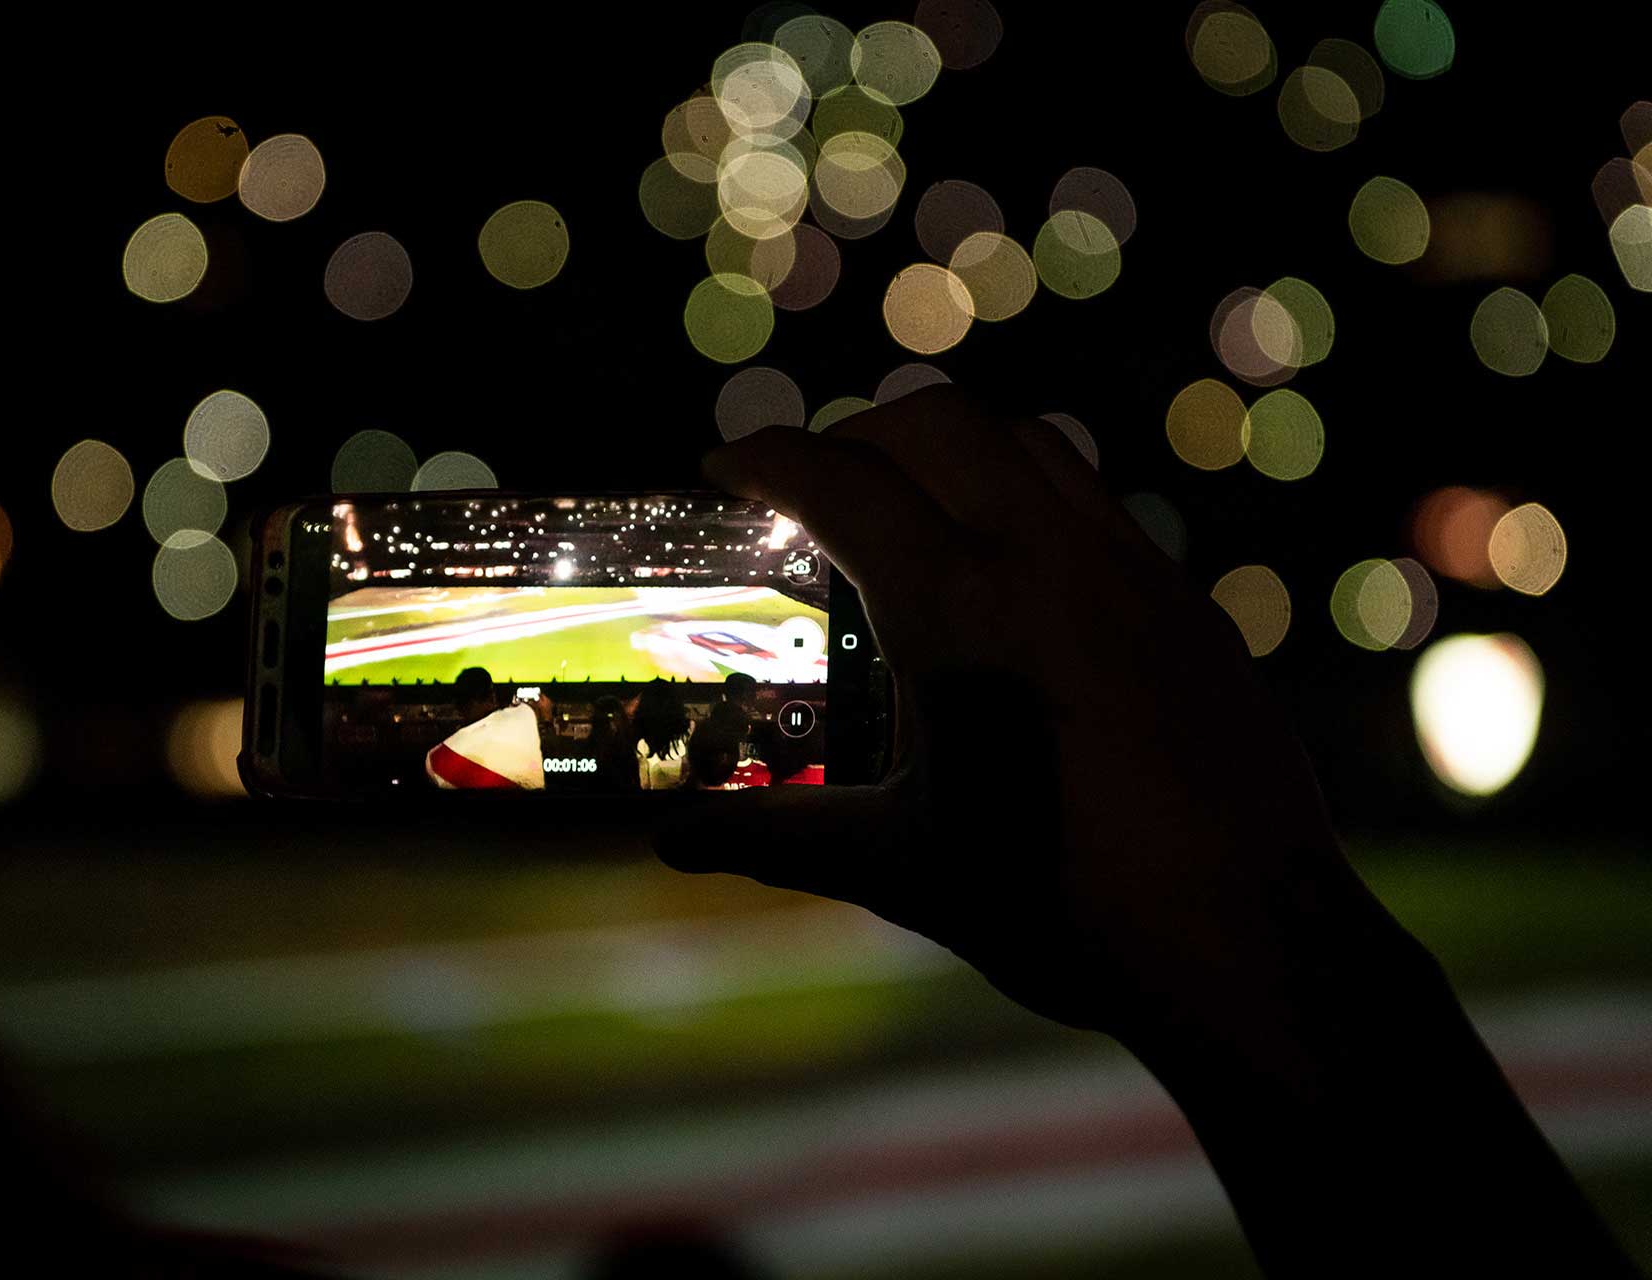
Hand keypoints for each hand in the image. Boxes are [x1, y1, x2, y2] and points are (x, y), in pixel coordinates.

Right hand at [654, 385, 1413, 1039]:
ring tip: (912, 504)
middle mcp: (1046, 560)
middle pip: (934, 425)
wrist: (1249, 944)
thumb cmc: (1063, 909)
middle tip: (813, 488)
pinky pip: (1093, 497)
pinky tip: (1016, 572)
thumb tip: (673, 844)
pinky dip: (1028, 491)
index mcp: (957, 610)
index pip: (839, 482)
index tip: (722, 461)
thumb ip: (776, 839)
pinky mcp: (1186, 602)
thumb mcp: (900, 867)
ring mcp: (1129, 571)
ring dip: (951, 446)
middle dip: (856, 435)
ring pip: (1027, 440)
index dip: (765, 457)